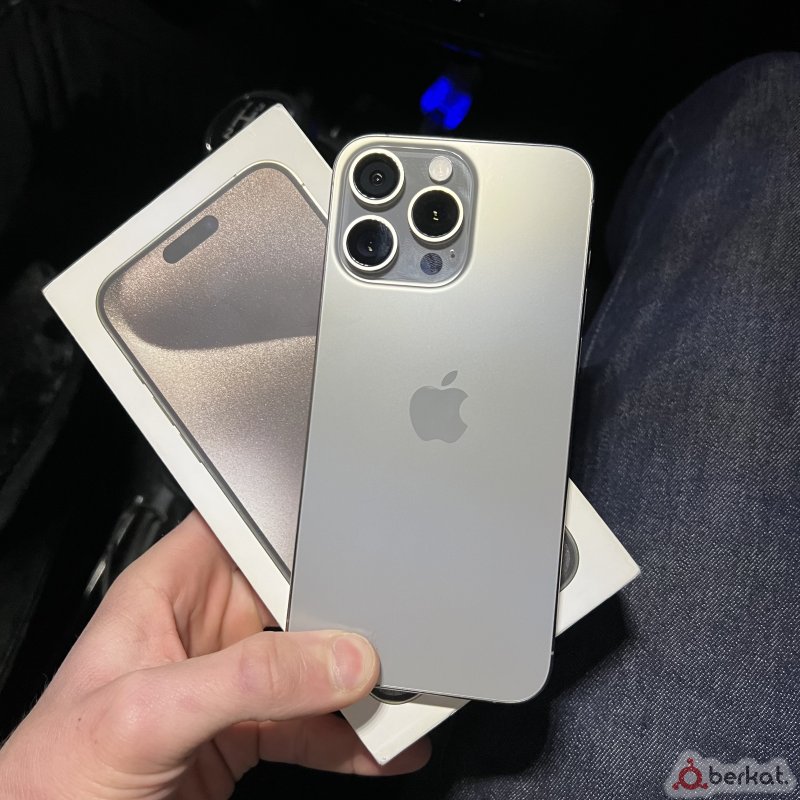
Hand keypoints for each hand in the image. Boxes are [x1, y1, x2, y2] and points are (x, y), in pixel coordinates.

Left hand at [0, 512, 429, 797]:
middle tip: (393, 633)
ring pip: (311, 665)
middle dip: (347, 616)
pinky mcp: (245, 734)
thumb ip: (247, 679)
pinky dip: (350, 737)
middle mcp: (202, 629)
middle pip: (295, 598)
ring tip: (401, 696)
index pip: (245, 530)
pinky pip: (312, 723)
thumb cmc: (50, 779)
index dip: (299, 522)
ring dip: (357, 684)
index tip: (356, 533)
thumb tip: (338, 657)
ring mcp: (227, 684)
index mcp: (167, 590)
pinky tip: (382, 745)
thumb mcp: (149, 712)